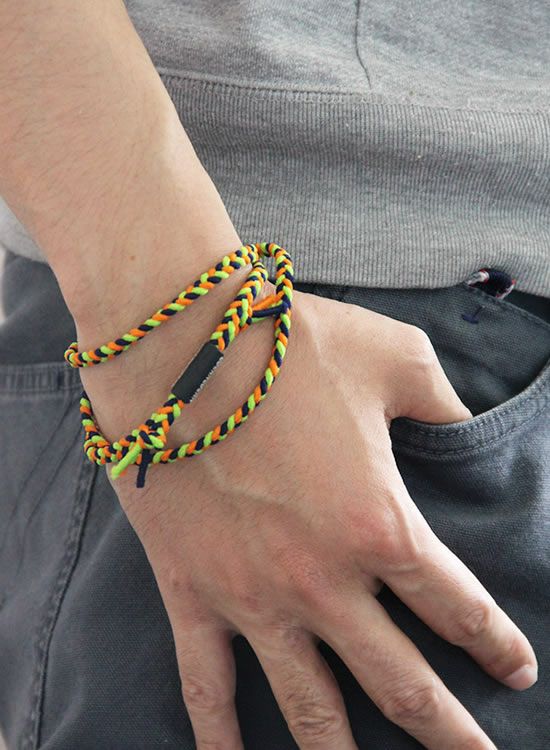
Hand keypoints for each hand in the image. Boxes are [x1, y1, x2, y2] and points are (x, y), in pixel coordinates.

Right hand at [82, 286, 536, 749]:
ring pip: (310, 708)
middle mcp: (322, 580)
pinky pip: (206, 685)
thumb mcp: (394, 356)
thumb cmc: (287, 344)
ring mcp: (252, 597)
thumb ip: (443, 401)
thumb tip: (464, 424)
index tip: (515, 670)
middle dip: (447, 731)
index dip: (496, 645)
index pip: (458, 607)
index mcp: (380, 524)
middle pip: (400, 683)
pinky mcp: (190, 592)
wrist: (178, 342)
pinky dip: (221, 736)